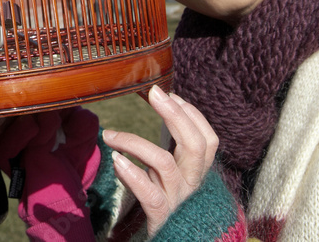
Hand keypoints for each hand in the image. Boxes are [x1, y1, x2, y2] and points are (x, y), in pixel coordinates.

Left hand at [102, 85, 217, 236]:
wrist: (177, 241)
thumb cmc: (170, 203)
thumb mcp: (174, 173)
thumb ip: (173, 145)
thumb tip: (167, 106)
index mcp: (197, 171)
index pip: (208, 139)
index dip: (192, 114)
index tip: (170, 94)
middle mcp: (192, 184)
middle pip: (196, 145)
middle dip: (176, 115)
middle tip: (154, 92)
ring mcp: (177, 200)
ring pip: (165, 164)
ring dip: (135, 142)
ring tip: (110, 134)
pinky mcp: (161, 217)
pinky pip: (149, 194)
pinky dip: (132, 175)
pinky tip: (116, 161)